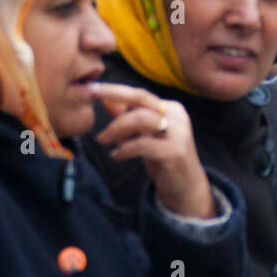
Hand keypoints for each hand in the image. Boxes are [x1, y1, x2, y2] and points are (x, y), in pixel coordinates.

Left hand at [93, 84, 214, 218]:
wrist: (186, 189)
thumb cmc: (162, 161)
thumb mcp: (142, 137)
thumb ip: (127, 120)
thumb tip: (106, 101)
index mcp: (170, 109)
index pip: (139, 94)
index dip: (114, 90)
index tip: (91, 88)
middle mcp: (176, 116)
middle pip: (140, 98)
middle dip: (112, 93)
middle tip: (90, 94)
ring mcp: (178, 133)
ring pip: (140, 118)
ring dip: (116, 127)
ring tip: (103, 139)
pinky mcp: (175, 151)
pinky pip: (143, 144)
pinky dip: (125, 149)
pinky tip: (116, 156)